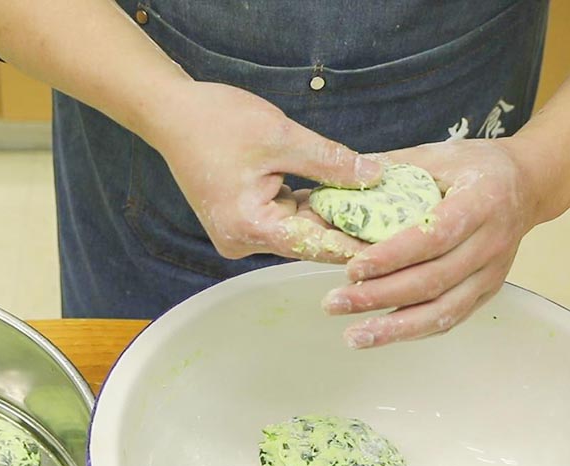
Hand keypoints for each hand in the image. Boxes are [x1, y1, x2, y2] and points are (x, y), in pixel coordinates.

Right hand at [146, 81, 382, 262]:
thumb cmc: (217, 122)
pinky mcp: (244, 221)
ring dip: (332, 215)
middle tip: (397, 218)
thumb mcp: (281, 137)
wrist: (172, 115)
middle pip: (309, 240)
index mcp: (250, 226)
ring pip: (300, 229)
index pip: (316, 244)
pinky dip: (312, 205)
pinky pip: (287, 217)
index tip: (396, 245)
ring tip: (379, 205)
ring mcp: (242, 233)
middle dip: (349, 226)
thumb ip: (329, 162)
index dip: (358, 244)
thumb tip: (375, 176)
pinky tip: (343, 195)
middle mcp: (243, 241)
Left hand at [322, 137, 545, 348]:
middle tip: (335, 303)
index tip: (353, 268)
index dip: (393, 256)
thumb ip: (389, 168)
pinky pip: (450, 319)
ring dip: (395, 328)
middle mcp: (492, 242)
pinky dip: (413, 331)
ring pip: (443, 310)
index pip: (435, 236)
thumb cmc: (473, 168)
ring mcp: (492, 272)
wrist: (528, 185)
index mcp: (481, 201)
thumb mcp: (436, 155)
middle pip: (434, 280)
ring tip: (353, 336)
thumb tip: (335, 179)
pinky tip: (380, 335)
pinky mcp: (488, 292)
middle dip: (380, 296)